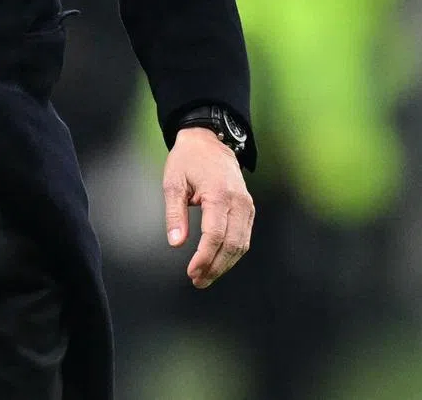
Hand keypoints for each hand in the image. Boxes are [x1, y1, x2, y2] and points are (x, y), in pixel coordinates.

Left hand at [163, 127, 254, 288]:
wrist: (208, 141)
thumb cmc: (188, 159)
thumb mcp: (173, 182)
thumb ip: (175, 214)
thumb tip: (176, 242)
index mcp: (219, 194)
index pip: (215, 235)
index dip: (204, 258)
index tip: (192, 272)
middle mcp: (238, 202)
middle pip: (232, 245)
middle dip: (215, 267)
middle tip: (197, 280)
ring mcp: (247, 205)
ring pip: (241, 245)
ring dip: (224, 264)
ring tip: (205, 276)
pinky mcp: (249, 208)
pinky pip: (244, 237)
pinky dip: (232, 253)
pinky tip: (218, 261)